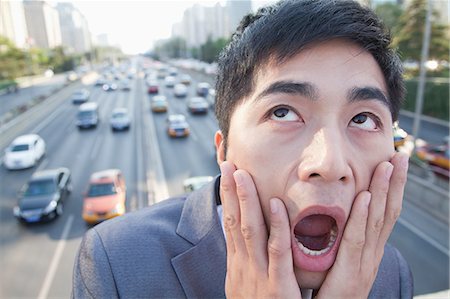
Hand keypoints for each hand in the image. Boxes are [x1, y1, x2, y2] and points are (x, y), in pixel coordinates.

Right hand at [220, 161, 301, 298]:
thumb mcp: (246, 284)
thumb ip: (246, 259)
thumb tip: (241, 236)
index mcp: (238, 264)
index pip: (230, 223)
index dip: (227, 197)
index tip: (226, 173)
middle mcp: (243, 265)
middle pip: (234, 221)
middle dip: (230, 192)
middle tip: (228, 164)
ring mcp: (258, 275)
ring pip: (250, 231)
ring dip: (246, 201)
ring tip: (243, 175)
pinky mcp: (278, 287)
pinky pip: (277, 252)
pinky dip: (276, 227)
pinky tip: (276, 205)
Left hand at [316, 152, 408, 298]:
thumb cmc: (331, 291)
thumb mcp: (341, 261)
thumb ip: (342, 240)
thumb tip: (340, 215)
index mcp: (370, 251)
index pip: (385, 214)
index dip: (392, 189)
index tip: (393, 163)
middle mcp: (372, 255)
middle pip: (387, 213)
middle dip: (394, 183)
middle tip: (399, 155)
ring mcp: (364, 264)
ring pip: (376, 221)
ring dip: (383, 191)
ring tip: (387, 165)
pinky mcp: (349, 273)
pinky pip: (356, 240)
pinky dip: (362, 216)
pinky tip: (366, 195)